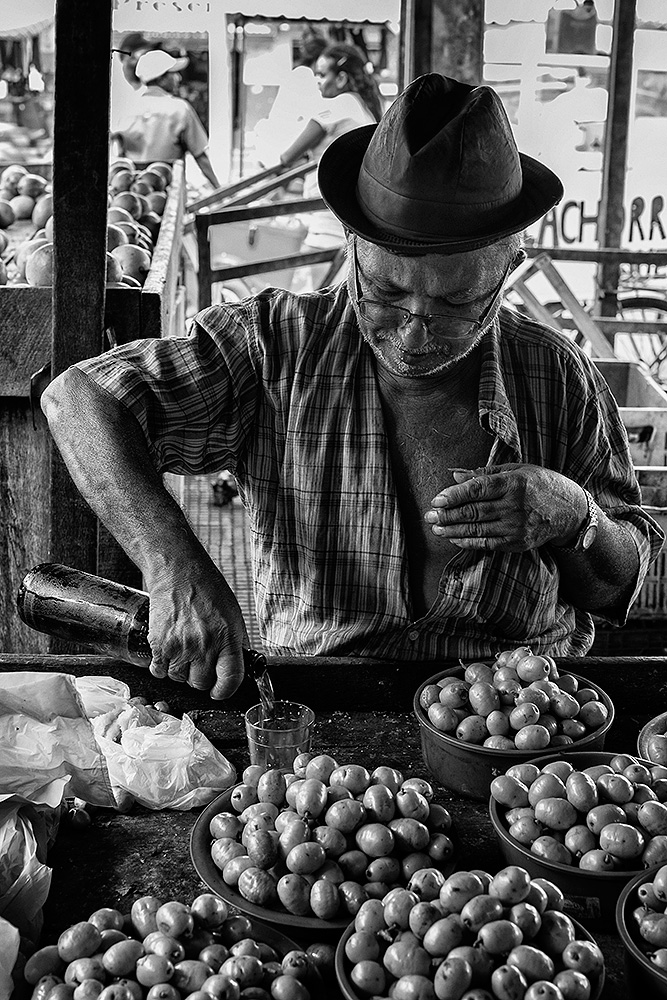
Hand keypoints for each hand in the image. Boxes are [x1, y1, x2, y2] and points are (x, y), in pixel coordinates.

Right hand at [145, 557, 248, 699]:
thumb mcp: (233, 614)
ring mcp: (180, 646)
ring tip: (183, 651)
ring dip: (181, 671)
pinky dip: (163, 666)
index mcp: (227, 638)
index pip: (230, 680)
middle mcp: (204, 645)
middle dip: (201, 677)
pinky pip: (159, 671)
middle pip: (201, 683)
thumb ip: (236, 642)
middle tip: (199, 662)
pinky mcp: (159, 644)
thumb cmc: (207, 589)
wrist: (178, 572)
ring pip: (179, 679)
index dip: (225, 690)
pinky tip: (169, 651)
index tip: (220, 690)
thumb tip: (238, 665)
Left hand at [424, 464, 587, 551]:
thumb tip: (456, 475)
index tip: (437, 499)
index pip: (478, 489)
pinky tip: (453, 537)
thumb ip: (486, 474)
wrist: (570, 511)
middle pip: (474, 512)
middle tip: (428, 515)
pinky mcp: (518, 543)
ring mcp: (517, 527)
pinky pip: (487, 544)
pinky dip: (467, 541)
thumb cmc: (540, 484)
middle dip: (447, 515)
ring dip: (452, 530)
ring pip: (477, 530)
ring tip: (435, 527)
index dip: (455, 495)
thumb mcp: (518, 470)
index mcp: (514, 483)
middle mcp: (515, 506)